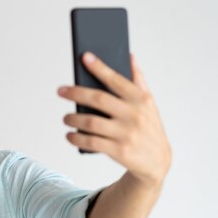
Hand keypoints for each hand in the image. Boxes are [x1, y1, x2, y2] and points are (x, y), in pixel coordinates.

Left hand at [58, 52, 171, 185]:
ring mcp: (126, 134)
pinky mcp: (119, 151)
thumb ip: (138, 80)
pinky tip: (70, 135)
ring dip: (73, 119)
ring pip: (91, 122)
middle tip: (60, 91)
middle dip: (76, 93)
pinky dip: (77, 138)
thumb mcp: (148, 103)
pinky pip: (91, 142)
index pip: (117, 80)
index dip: (100, 68)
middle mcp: (134, 115)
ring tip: (66, 118)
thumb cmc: (148, 127)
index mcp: (141, 99)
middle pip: (99, 99)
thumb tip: (129, 56)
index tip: (84, 57)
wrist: (157, 161)